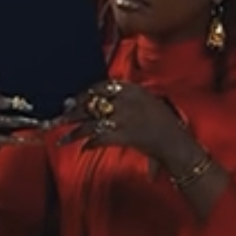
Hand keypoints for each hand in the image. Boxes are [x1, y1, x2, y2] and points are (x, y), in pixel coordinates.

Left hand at [61, 80, 194, 169]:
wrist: (175, 142)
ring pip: (90, 123)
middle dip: (74, 112)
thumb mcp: (148, 100)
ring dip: (74, 132)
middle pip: (92, 104)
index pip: (101, 87)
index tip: (75, 100)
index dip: (85, 94)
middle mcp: (125, 101)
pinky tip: (84, 148)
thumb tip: (102, 101)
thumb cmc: (164, 122)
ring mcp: (122, 118)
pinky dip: (89, 144)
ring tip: (62, 139)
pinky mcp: (121, 135)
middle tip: (60, 117)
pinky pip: (98, 139)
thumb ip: (127, 97)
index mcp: (132, 89)